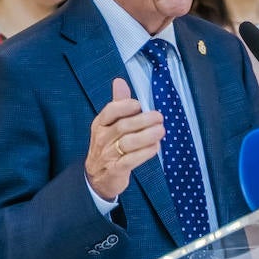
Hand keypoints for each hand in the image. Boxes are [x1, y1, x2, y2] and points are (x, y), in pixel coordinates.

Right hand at [85, 78, 163, 199]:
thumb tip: (119, 81)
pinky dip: (144, 153)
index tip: (140, 105)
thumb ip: (118, 104)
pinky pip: (130, 160)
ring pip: (127, 143)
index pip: (110, 111)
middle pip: (122, 127)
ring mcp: (108, 155)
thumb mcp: (109, 124)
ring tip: (161, 131)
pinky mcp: (115, 170)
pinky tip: (155, 147)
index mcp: (100, 124)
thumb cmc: (108, 146)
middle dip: (142, 121)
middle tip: (159, 117)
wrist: (97, 178)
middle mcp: (102, 138)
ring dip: (146, 136)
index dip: (125, 106)